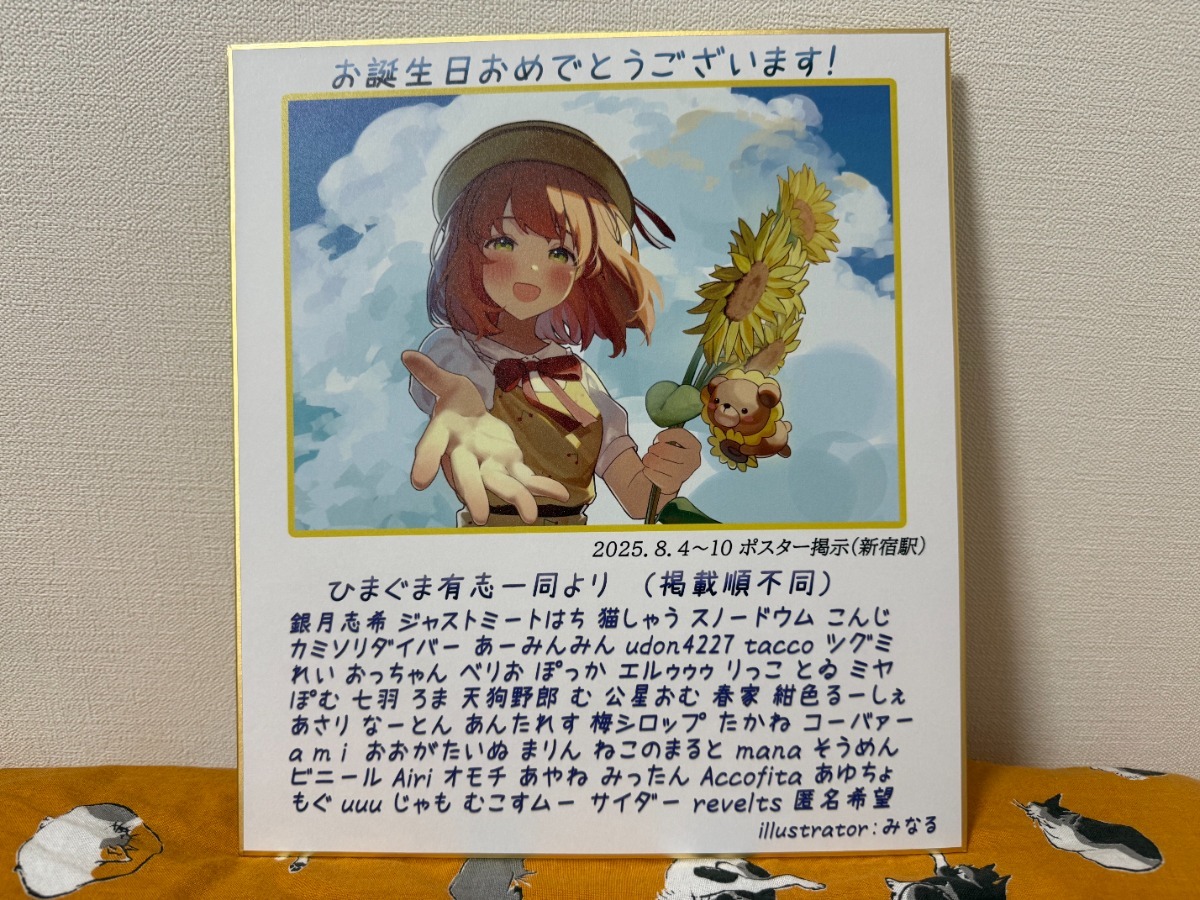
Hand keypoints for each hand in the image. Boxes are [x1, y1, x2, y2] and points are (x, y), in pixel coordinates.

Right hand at [402, 351, 569, 523]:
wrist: (470, 423)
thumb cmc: (456, 404)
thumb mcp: (447, 384)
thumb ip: (431, 374)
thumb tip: (408, 355)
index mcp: (446, 436)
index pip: (432, 448)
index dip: (426, 462)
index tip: (419, 481)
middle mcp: (466, 456)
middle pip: (468, 476)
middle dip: (474, 494)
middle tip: (479, 516)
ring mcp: (489, 464)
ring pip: (501, 484)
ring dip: (516, 498)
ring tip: (530, 516)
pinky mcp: (511, 465)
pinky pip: (527, 479)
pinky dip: (543, 486)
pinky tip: (562, 492)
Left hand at [641, 427, 701, 495]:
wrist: (665, 478)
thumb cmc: (667, 455)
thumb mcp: (671, 441)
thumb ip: (668, 432)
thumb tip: (652, 420)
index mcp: (695, 447)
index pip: (680, 435)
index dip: (665, 435)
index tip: (658, 439)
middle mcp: (693, 462)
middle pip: (666, 450)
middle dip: (654, 449)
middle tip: (652, 450)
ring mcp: (684, 475)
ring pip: (658, 463)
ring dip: (648, 460)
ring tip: (649, 460)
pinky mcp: (672, 486)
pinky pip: (652, 474)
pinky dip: (647, 471)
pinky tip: (650, 471)